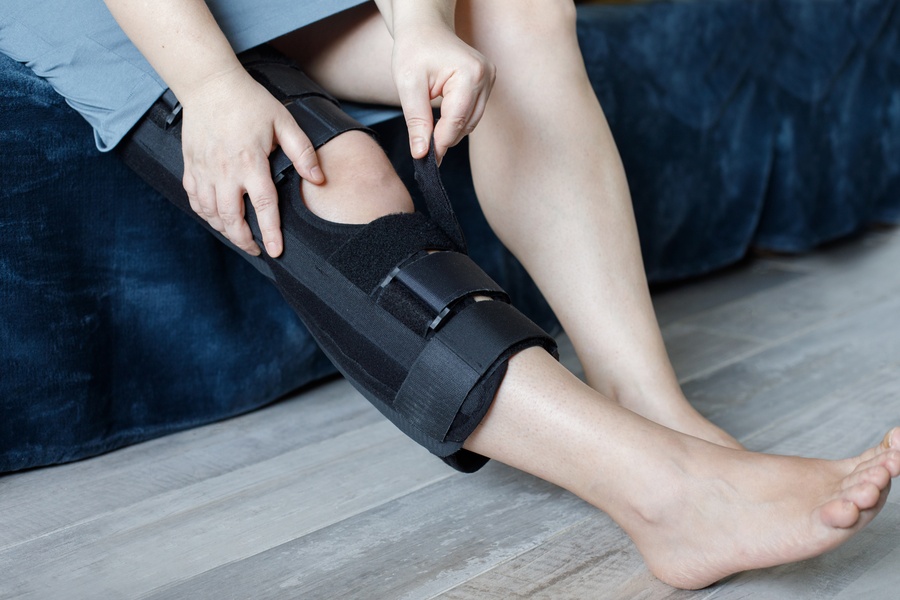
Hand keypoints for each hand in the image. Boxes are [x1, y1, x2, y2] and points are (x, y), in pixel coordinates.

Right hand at [179, 67, 323, 256]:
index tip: (276, 251)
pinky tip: (217, 218)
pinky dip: (205, 214)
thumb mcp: (284, 122)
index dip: (270, 232)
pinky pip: (194, 200)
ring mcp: (204, 170)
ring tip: (240, 238)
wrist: (209, 84)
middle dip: (245, 241)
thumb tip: (318, 179)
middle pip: (231, 219)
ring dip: (225, 231)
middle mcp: (224, 171)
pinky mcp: (190, 166)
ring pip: (211, 213)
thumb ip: (303, 152)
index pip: (263, 206)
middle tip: (258, 250)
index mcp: (251, 162)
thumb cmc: (250, 102)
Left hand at [391, 21, 494, 161]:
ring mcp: (490, 80)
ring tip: (428, 132)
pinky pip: (472, 113)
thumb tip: (421, 154)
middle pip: (466, 124)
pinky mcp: (486, 84)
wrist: (424, 28)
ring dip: (450, 131)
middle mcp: (486, 77)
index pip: (456, 121)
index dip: (440, 144)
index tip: (426, 161)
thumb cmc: (414, 50)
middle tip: (423, 150)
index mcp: (470, 74)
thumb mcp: (409, 86)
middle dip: (444, 138)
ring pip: (470, 122)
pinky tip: (440, 121)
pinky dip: (456, 121)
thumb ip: (416, 121)